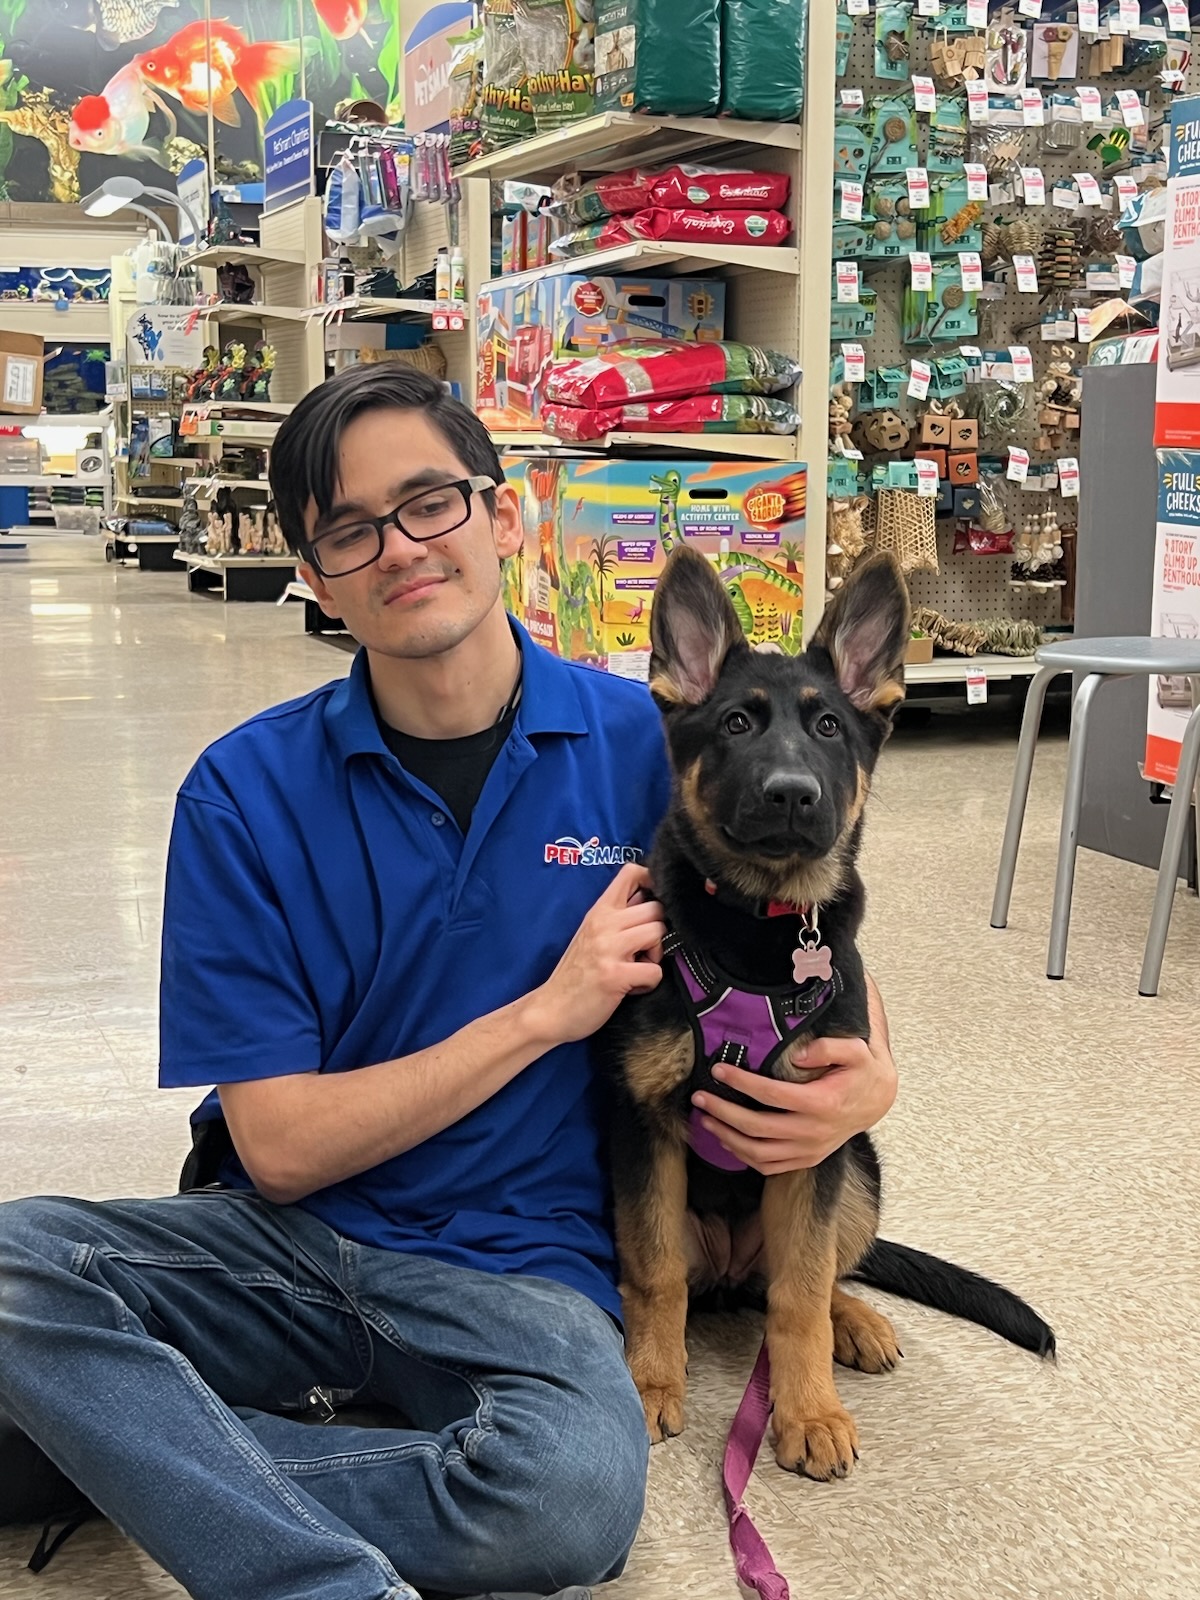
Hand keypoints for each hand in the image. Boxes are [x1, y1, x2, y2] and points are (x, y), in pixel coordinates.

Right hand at [533, 863, 664, 1045]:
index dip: (653, 881)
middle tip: (641, 952)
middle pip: (656, 908)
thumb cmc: (575, 973)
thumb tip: (649, 899)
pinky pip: (655, 970)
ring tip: (636, 968)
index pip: (631, 872)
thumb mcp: (591, 934)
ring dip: (655, 955)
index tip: (654, 901)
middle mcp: (603, 924)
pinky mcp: (615, 975)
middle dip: (657, 931)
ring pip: (658, 933)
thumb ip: (617, 916)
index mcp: (598, 911)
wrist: (550, 1009)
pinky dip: (649, 983)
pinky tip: (631, 987)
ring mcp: (609, 949)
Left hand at [689, 977, 897, 1174]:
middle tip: (700, 1098)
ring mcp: (809, 1150)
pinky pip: (769, 1167)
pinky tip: (727, 1141)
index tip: (719, 1070)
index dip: (742, 1082)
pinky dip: (744, 1157)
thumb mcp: (855, 1050)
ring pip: (759, 1153)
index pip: (771, 1095)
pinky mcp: (807, 1159)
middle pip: (757, 1127)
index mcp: (821, 1103)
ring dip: (727, 1138)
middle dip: (723, 1112)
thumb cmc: (862, 1071)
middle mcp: (813, 1132)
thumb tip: (797, 1055)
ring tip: (706, 1120)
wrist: (878, 1100)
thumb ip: (828, 1047)